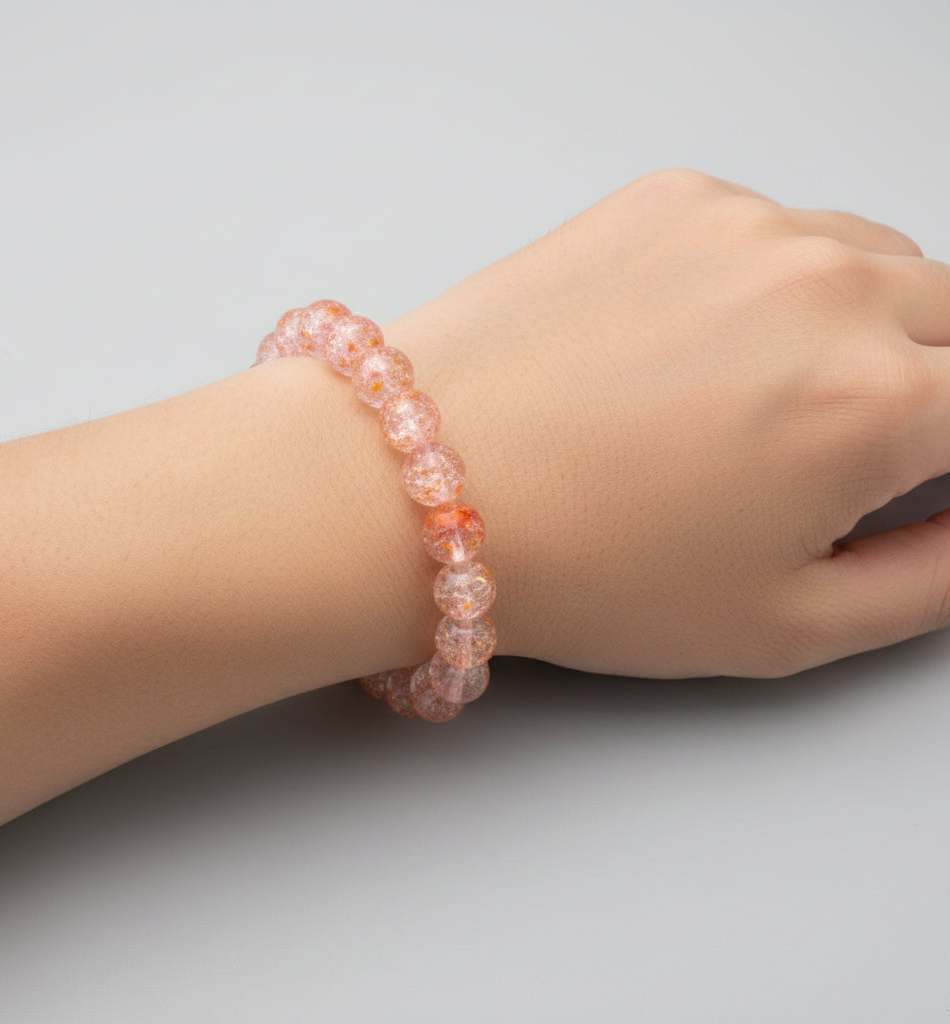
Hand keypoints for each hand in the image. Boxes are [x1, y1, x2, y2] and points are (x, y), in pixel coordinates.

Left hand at [387, 169, 949, 677]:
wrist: (417, 485)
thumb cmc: (579, 566)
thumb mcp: (783, 624)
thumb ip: (931, 579)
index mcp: (875, 401)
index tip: (917, 473)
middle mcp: (827, 285)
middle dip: (935, 382)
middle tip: (849, 445)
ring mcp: (745, 225)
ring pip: (875, 258)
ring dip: (864, 322)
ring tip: (765, 400)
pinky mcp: (670, 198)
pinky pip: (776, 227)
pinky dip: (773, 281)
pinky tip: (691, 347)